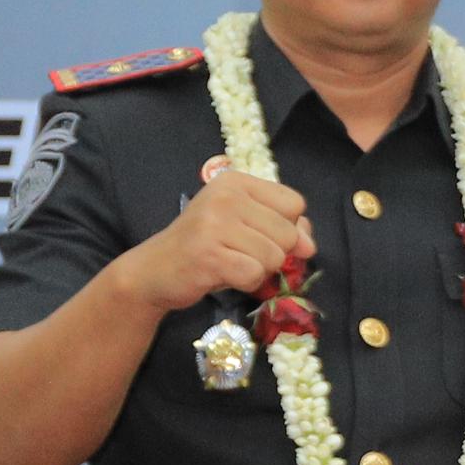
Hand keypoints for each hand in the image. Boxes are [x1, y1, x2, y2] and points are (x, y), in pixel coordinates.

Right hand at [120, 158, 313, 308]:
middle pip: (288, 233)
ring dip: (257, 269)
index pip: (295, 203)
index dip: (287, 226)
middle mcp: (225, 196)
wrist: (155, 269)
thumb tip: (309, 245)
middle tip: (239, 252)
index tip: (260, 234)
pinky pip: (254, 274)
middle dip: (272, 253)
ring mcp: (215, 223)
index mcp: (236, 181)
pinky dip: (245, 282)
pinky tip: (223, 274)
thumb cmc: (206, 245)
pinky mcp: (208, 254)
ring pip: (274, 256)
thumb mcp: (244, 225)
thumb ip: (282, 226)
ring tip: (229, 262)